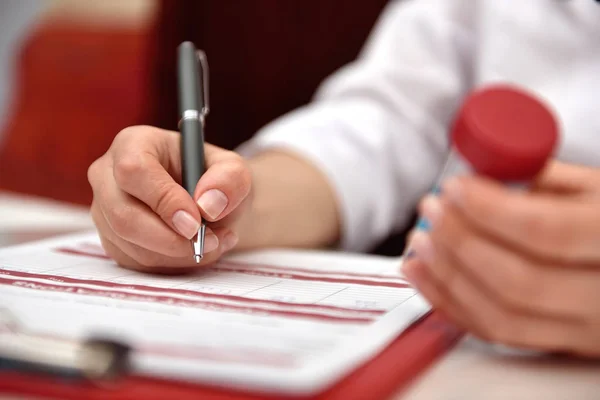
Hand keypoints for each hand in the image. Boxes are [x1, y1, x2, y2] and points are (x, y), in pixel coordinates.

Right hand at [88, 126, 251, 271]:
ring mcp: (105, 210)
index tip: (196, 222)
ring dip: (180, 253)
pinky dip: (175, 263)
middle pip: (124, 216)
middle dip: (171, 239)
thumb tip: (209, 204)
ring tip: (216, 241)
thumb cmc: (215, 179)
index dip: (164, 201)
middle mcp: (108, 175)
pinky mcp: (112, 240)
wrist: (208, 202)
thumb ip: (230, 179)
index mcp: (133, 143)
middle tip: (211, 241)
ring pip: (132, 245)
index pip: (134, 171)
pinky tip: (198, 249)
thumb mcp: (234, 169)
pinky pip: (138, 262)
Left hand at [402, 161, 599, 357]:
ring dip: (447, 277)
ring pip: (503, 317)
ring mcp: (588, 331)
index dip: (489, 211)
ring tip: (419, 242)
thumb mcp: (594, 187)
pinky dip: (450, 303)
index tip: (454, 189)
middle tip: (431, 212)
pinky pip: (497, 335)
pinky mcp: (562, 347)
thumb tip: (474, 175)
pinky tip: (424, 274)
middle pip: (519, 282)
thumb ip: (537, 176)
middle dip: (460, 243)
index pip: (546, 231)